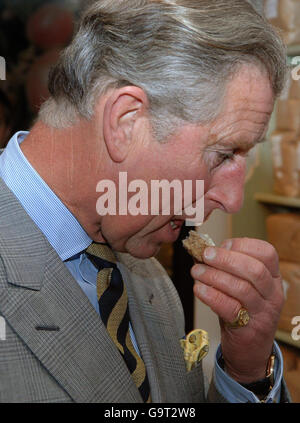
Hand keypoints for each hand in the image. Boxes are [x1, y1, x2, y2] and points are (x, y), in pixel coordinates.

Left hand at [191, 237, 283, 383]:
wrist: (249, 351)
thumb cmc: (242, 311)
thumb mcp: (240, 286)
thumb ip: (226, 267)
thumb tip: (202, 249)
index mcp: (273, 277)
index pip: (267, 253)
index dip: (243, 245)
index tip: (222, 245)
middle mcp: (272, 293)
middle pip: (254, 270)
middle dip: (226, 259)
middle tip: (205, 255)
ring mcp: (263, 312)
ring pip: (242, 288)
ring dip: (214, 276)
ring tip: (196, 272)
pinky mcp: (248, 328)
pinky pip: (230, 308)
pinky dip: (211, 296)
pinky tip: (198, 289)